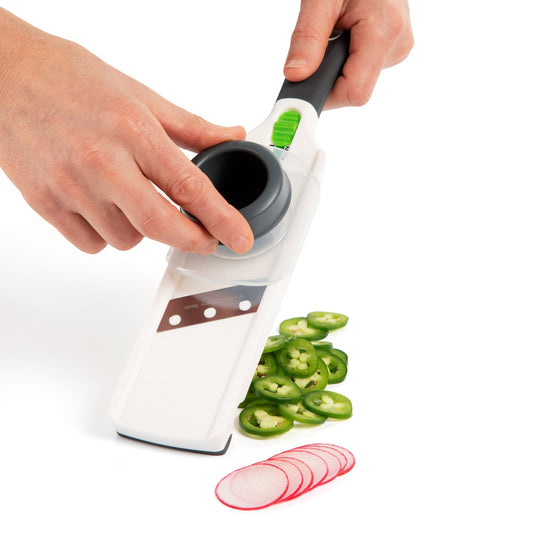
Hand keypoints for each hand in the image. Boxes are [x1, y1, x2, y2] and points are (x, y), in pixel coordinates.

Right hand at [0, 9, 252, 254]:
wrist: (3, 74)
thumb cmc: (68, 78)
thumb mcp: (139, 94)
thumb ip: (190, 126)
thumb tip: (231, 136)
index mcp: (132, 130)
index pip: (189, 186)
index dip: (221, 218)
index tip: (240, 238)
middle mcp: (101, 161)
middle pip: (160, 225)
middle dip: (192, 240)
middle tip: (204, 238)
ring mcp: (69, 186)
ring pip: (127, 240)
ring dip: (144, 231)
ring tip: (137, 203)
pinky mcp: (45, 203)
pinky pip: (92, 244)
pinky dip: (108, 235)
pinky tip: (106, 209)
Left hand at [284, 0, 413, 107]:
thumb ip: (307, 38)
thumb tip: (296, 75)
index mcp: (384, 31)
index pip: (354, 92)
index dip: (325, 96)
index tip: (301, 95)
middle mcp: (397, 45)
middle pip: (354, 89)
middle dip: (328, 75)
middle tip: (318, 46)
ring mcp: (397, 49)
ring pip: (357, 81)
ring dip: (336, 65)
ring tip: (337, 29)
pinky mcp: (392, 50)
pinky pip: (362, 70)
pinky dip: (345, 59)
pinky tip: (346, 34)